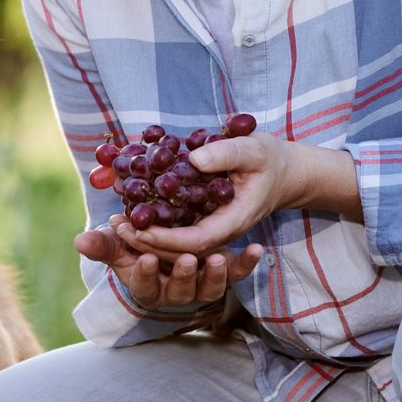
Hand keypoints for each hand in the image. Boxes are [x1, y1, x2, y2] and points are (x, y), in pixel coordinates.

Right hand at [75, 225, 262, 308]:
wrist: (171, 241)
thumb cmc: (138, 245)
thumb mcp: (119, 244)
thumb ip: (103, 244)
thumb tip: (79, 241)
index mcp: (148, 285)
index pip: (144, 286)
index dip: (146, 274)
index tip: (147, 258)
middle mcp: (176, 291)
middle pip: (180, 290)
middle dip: (184, 275)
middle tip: (188, 258)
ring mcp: (202, 285)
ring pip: (209, 288)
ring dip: (214, 275)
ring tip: (216, 258)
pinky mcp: (223, 273)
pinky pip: (237, 273)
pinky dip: (247, 264)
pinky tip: (256, 249)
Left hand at [117, 135, 358, 260]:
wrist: (284, 172)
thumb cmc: (270, 160)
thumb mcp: (253, 149)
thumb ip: (226, 154)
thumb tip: (194, 160)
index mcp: (234, 222)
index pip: (196, 241)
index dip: (166, 239)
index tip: (139, 229)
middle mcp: (220, 233)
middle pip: (180, 251)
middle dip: (148, 243)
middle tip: (117, 227)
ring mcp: (212, 231)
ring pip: (175, 247)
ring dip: (146, 238)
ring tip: (117, 224)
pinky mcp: (203, 223)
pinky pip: (177, 233)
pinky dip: (154, 227)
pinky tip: (131, 215)